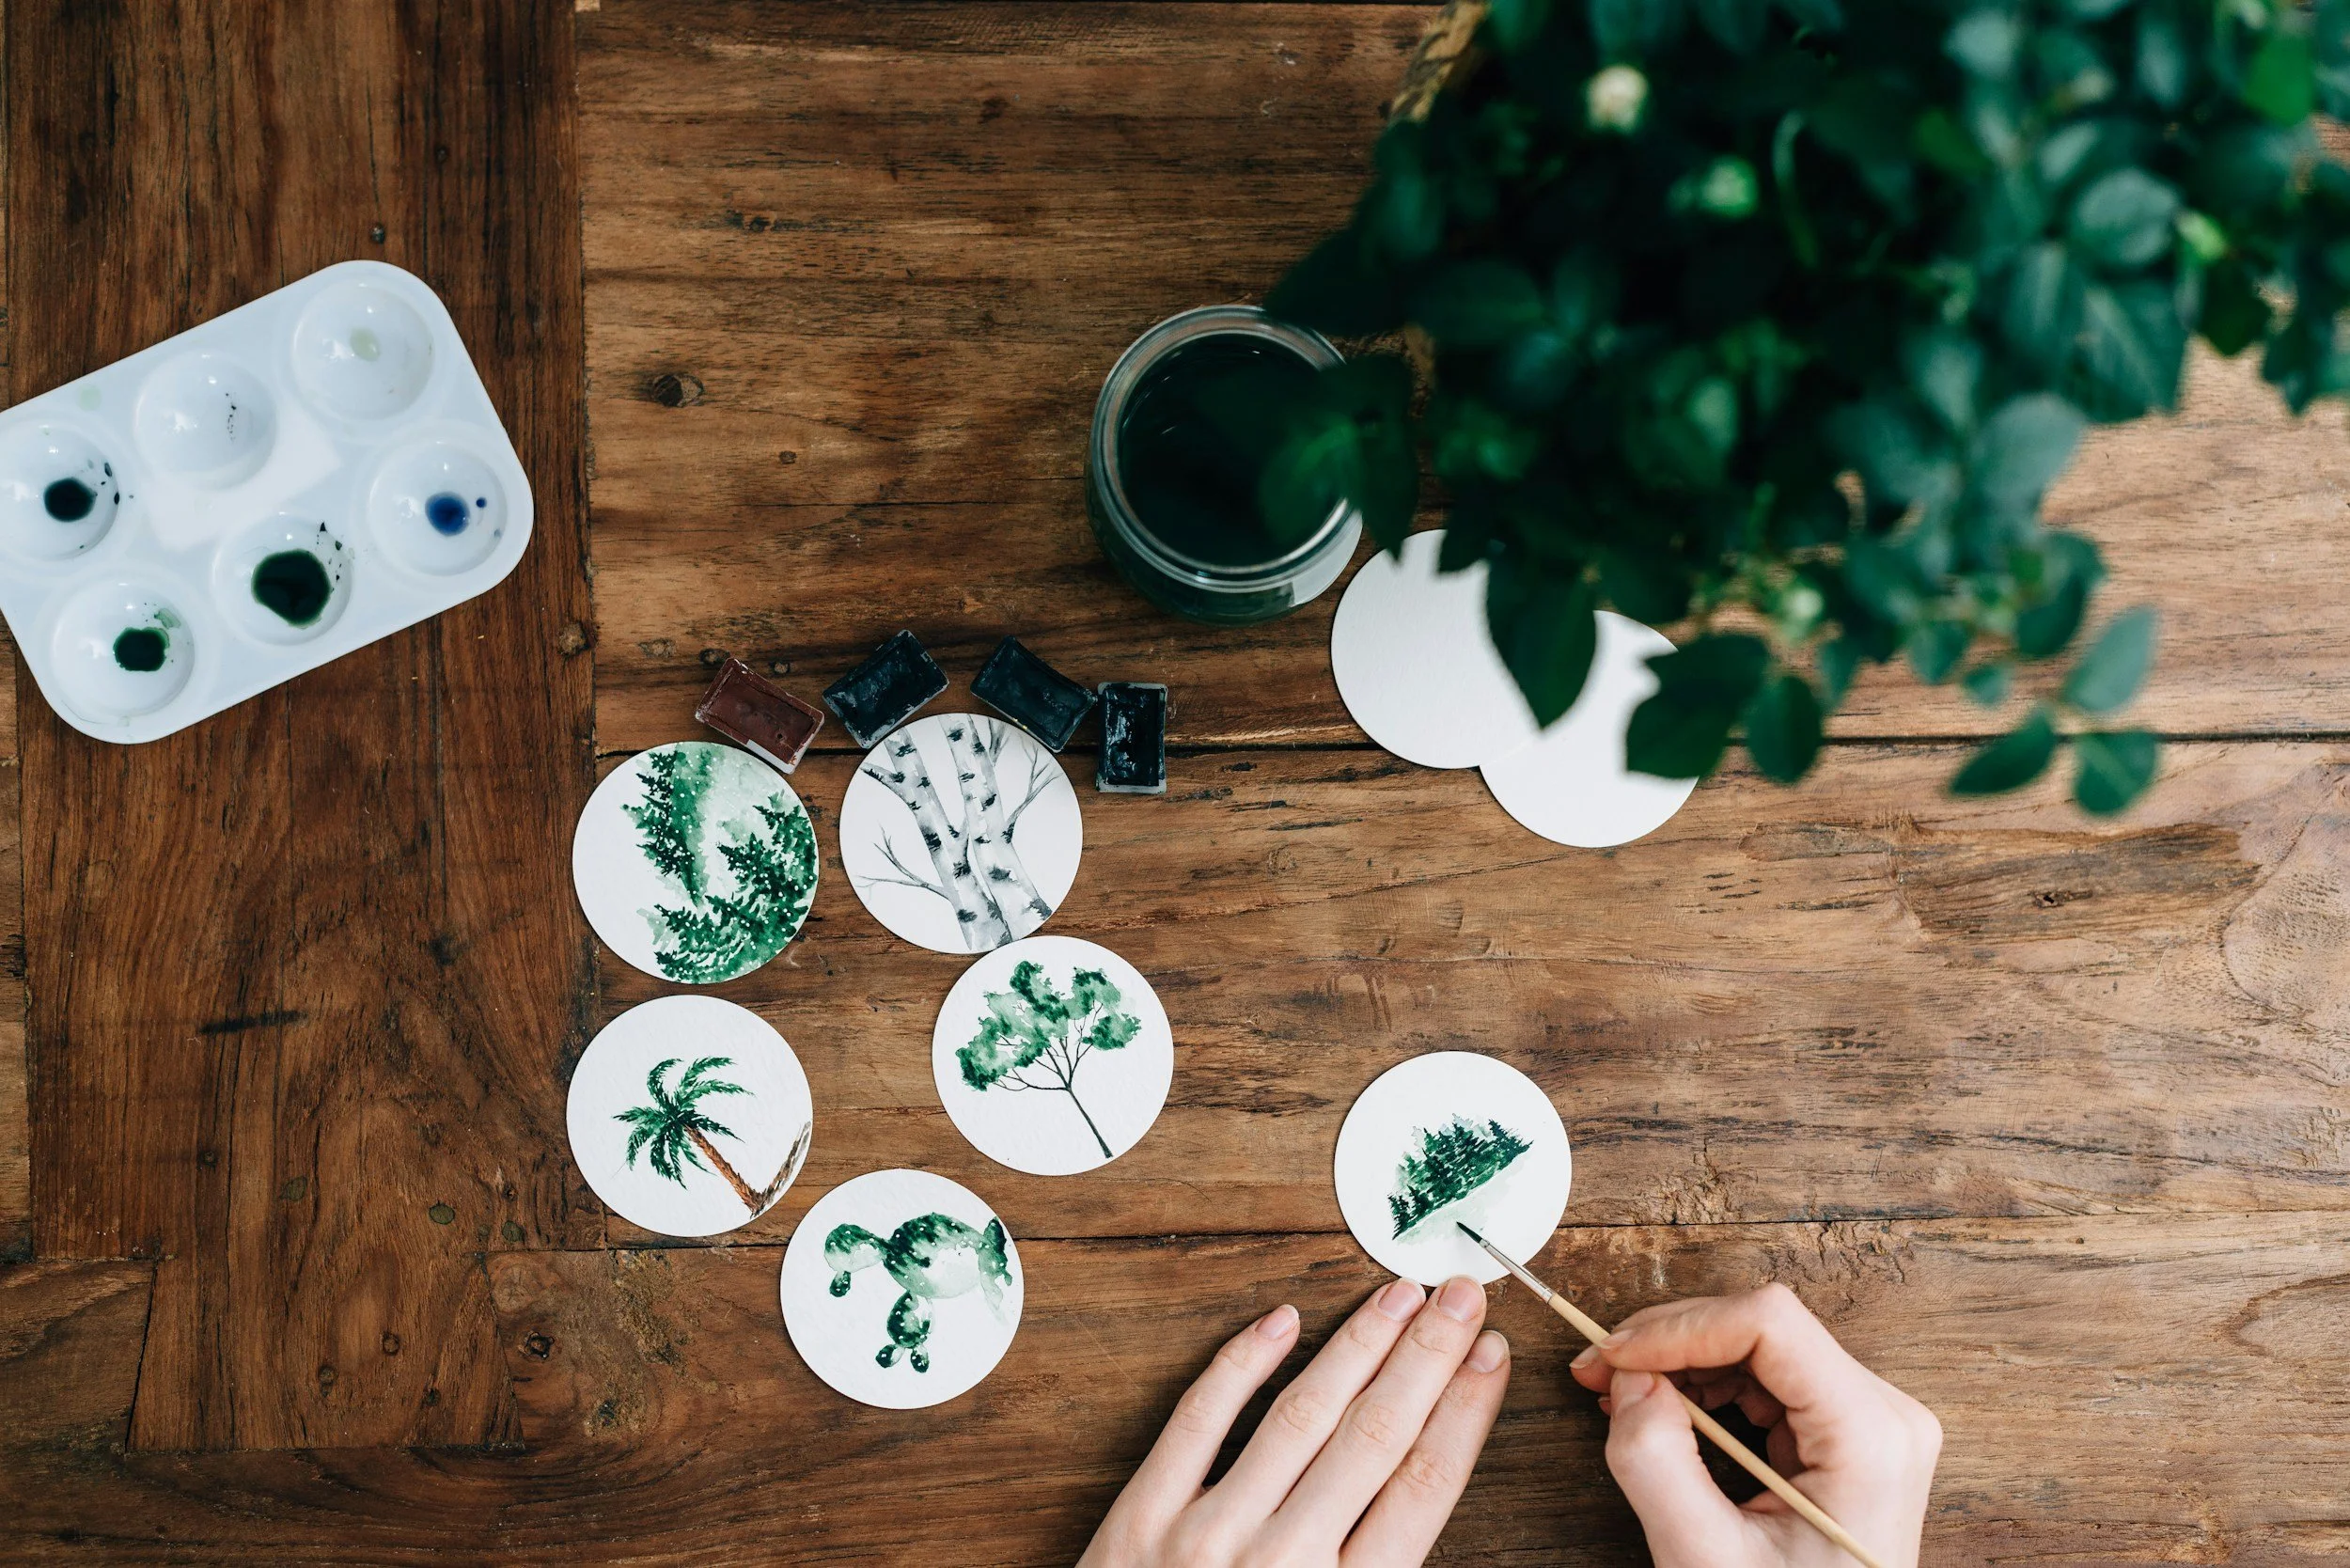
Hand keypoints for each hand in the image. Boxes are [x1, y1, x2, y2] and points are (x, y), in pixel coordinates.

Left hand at [1080, 1277, 1511, 1567]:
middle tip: (1459, 1294)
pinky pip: (1199, 1421)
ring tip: (1398, 1295)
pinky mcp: (1144, 1518)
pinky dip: (1242, 1365)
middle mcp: (1286, 1564)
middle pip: (1375, 1436)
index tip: (1491, 1352)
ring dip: (1357, 1345)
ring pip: (1300, 1415)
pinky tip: (1283, 1319)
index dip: (1464, 1410)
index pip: (1423, 1485)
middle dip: (1426, 1356)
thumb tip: (1434, 1485)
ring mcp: (1210, 1536)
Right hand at [1570, 1283, 1939, 1567]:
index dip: (1679, 1326)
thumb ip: (1657, 1463)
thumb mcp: (1704, 1559)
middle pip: (1763, 1326)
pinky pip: (1770, 1376)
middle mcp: (1887, 1416)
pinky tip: (1668, 1411)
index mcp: (1870, 1440)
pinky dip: (1709, 1383)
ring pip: (1761, 1343)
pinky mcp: (1851, 1432)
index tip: (1613, 1357)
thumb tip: (1629, 1377)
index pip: (1769, 1323)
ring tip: (1625, 1396)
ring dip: (1684, 1360)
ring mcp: (1874, 1422)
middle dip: (1671, 1341)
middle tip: (1599, 1372)